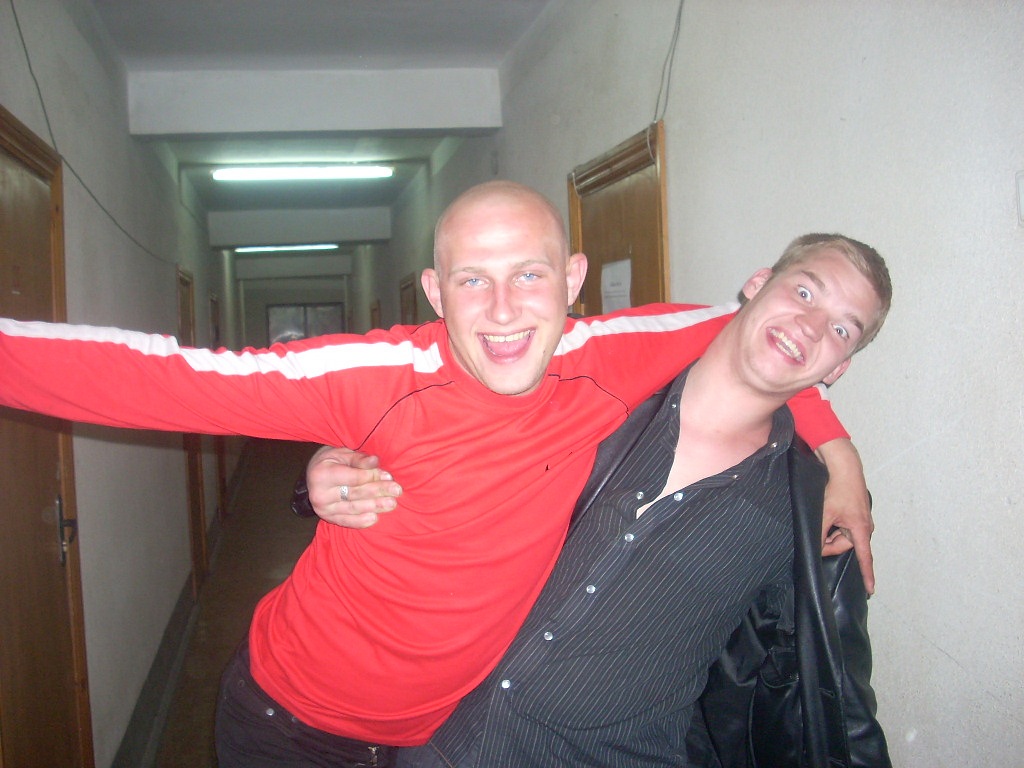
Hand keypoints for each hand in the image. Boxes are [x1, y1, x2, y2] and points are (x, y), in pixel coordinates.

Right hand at [306, 446, 401, 528]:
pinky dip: (361, 521)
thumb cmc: (331, 462)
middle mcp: (320, 494)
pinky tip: (375, 518)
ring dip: (374, 506)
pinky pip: (346, 521)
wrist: (312, 476)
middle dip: (378, 492)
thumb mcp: (342, 454)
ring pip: (353, 508)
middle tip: (396, 491)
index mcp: (322, 474)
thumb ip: (359, 459)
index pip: (353, 478)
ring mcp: (323, 509)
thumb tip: (375, 461)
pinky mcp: (327, 518)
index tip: (389, 477)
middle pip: (355, 494)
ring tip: (391, 504)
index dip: (372, 477)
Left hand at [816, 438, 874, 594]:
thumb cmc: (838, 490)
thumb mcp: (825, 513)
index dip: (867, 575)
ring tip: (825, 516)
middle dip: (829, 541)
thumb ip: (820, 533)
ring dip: (830, 531)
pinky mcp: (856, 514)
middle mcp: (865, 527)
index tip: (872, 589)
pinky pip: (843, 527)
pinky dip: (834, 524)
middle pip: (843, 545)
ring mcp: (861, 520)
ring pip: (842, 536)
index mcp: (861, 530)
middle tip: (819, 528)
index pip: (865, 557)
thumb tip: (815, 548)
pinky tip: (828, 514)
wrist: (845, 468)